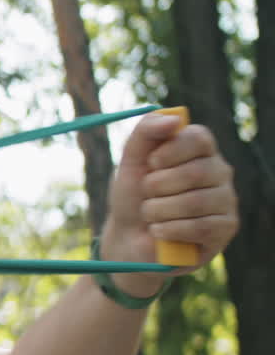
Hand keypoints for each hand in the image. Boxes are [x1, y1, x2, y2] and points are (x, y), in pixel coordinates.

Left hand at [100, 112, 237, 295]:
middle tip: (146, 195)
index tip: (150, 164)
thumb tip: (174, 118)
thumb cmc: (133, 196)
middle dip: (157, 187)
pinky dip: (170, 230)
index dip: (170, 151)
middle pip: (197, 171)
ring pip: (196, 202)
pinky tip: (159, 231)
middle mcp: (219, 171)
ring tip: (150, 215)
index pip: (199, 138)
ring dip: (159, 211)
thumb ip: (146, 132)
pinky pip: (202, 227)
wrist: (128, 237)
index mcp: (199, 150)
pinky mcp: (225, 228)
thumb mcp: (130, 162)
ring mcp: (225, 200)